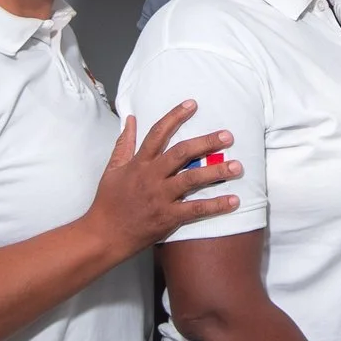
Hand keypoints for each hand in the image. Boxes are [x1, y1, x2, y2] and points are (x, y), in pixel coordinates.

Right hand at [90, 100, 239, 253]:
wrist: (103, 235)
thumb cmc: (107, 202)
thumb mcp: (112, 170)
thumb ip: (123, 144)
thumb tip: (130, 119)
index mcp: (139, 163)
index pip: (157, 133)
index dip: (175, 117)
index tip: (192, 104)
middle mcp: (151, 177)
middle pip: (181, 153)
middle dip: (206, 142)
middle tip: (228, 136)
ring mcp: (160, 197)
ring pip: (191, 179)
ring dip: (216, 172)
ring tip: (237, 166)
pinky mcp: (168, 217)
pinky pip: (196, 209)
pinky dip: (216, 205)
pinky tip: (233, 201)